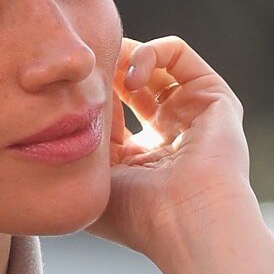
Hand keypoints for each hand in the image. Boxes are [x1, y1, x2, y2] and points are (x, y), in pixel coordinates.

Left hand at [87, 36, 273, 273]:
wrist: (186, 220)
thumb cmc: (137, 213)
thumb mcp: (93, 179)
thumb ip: (77, 146)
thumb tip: (60, 113)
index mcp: (143, 157)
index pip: (110, 109)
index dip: (87, 97)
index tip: (69, 100)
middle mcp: (171, 132)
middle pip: (130, 82)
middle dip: (104, 72)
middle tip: (85, 75)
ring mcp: (193, 113)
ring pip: (152, 63)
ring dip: (122, 59)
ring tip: (107, 74)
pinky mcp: (213, 96)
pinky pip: (177, 53)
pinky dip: (148, 53)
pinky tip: (131, 77)